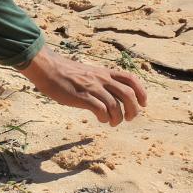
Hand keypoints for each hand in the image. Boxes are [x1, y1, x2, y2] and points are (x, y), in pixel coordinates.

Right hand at [18, 47, 147, 126]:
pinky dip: (104, 118)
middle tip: (129, 118)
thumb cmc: (66, 73)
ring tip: (112, 123)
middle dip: (133, 109)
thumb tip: (109, 97)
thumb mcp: (89, 73)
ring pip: (115, 105)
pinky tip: (101, 120)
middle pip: (128, 94)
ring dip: (118, 118)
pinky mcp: (82, 97)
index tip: (143, 104)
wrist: (49, 69)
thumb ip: (100, 82)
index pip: (131, 79)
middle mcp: (102, 79)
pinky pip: (101, 110)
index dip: (142, 92)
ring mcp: (93, 88)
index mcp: (105, 72)